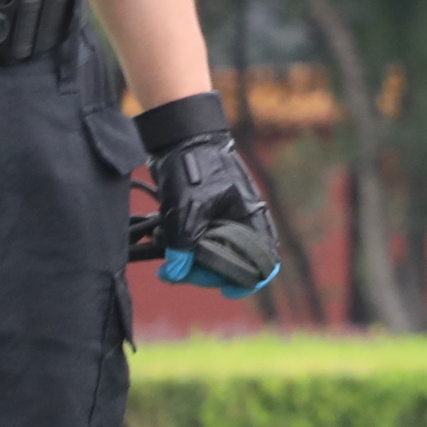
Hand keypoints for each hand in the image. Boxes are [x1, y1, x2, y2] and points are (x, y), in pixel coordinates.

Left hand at [127, 92, 280, 296]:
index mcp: (251, 218)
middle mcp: (242, 221)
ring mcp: (224, 218)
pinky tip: (163, 241)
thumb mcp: (188, 208)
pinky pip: (198, 241)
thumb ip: (184, 244)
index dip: (248, 281)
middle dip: (202, 272)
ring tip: (164, 252)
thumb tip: (177, 272)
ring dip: (188, 260)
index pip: (263, 262)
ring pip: (211, 254)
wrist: (180, 136)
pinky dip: (183, 246)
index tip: (225, 290)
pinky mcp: (206, 215)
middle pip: (231, 263)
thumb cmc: (193, 166)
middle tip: (173, 272)